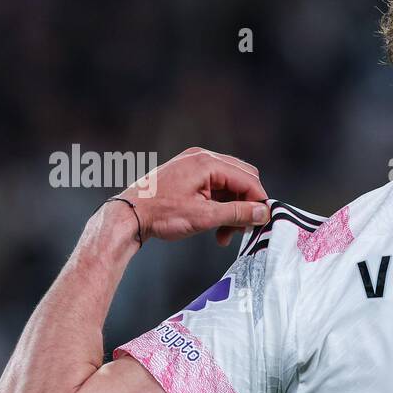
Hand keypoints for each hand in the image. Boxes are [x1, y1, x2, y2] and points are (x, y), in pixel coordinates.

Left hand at [120, 147, 269, 245]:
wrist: (130, 215)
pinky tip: (216, 227)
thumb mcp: (204, 216)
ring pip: (229, 186)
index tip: (261, 223)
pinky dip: (220, 206)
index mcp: (207, 163)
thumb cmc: (161, 214)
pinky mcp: (189, 175)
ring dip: (232, 210)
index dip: (259, 202)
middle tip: (243, 229)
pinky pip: (215, 188)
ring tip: (225, 234)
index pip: (248, 179)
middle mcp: (202, 158)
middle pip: (242, 179)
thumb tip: (263, 213)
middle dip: (245, 206)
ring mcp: (194, 165)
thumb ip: (237, 213)